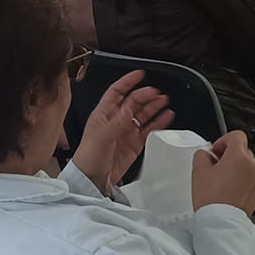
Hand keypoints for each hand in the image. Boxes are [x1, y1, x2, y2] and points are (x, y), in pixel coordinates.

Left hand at [70, 71, 172, 192]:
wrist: (91, 180)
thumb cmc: (88, 157)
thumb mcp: (102, 135)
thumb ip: (118, 120)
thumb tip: (131, 106)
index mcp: (103, 114)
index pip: (117, 92)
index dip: (127, 81)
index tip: (139, 74)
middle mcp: (115, 121)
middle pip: (133, 101)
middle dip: (145, 94)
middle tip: (156, 92)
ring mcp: (125, 132)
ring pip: (142, 114)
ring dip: (153, 106)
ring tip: (164, 101)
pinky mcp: (134, 144)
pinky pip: (148, 129)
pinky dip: (158, 122)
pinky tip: (166, 116)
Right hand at [192, 131, 254, 214]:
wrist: (222, 220)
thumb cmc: (213, 198)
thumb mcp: (199, 170)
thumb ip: (202, 155)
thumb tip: (205, 154)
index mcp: (240, 156)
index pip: (236, 135)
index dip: (223, 140)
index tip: (216, 150)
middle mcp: (252, 165)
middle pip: (241, 150)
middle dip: (227, 155)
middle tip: (214, 165)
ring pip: (245, 165)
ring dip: (234, 168)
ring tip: (219, 180)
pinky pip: (248, 178)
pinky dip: (239, 180)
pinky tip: (226, 189)